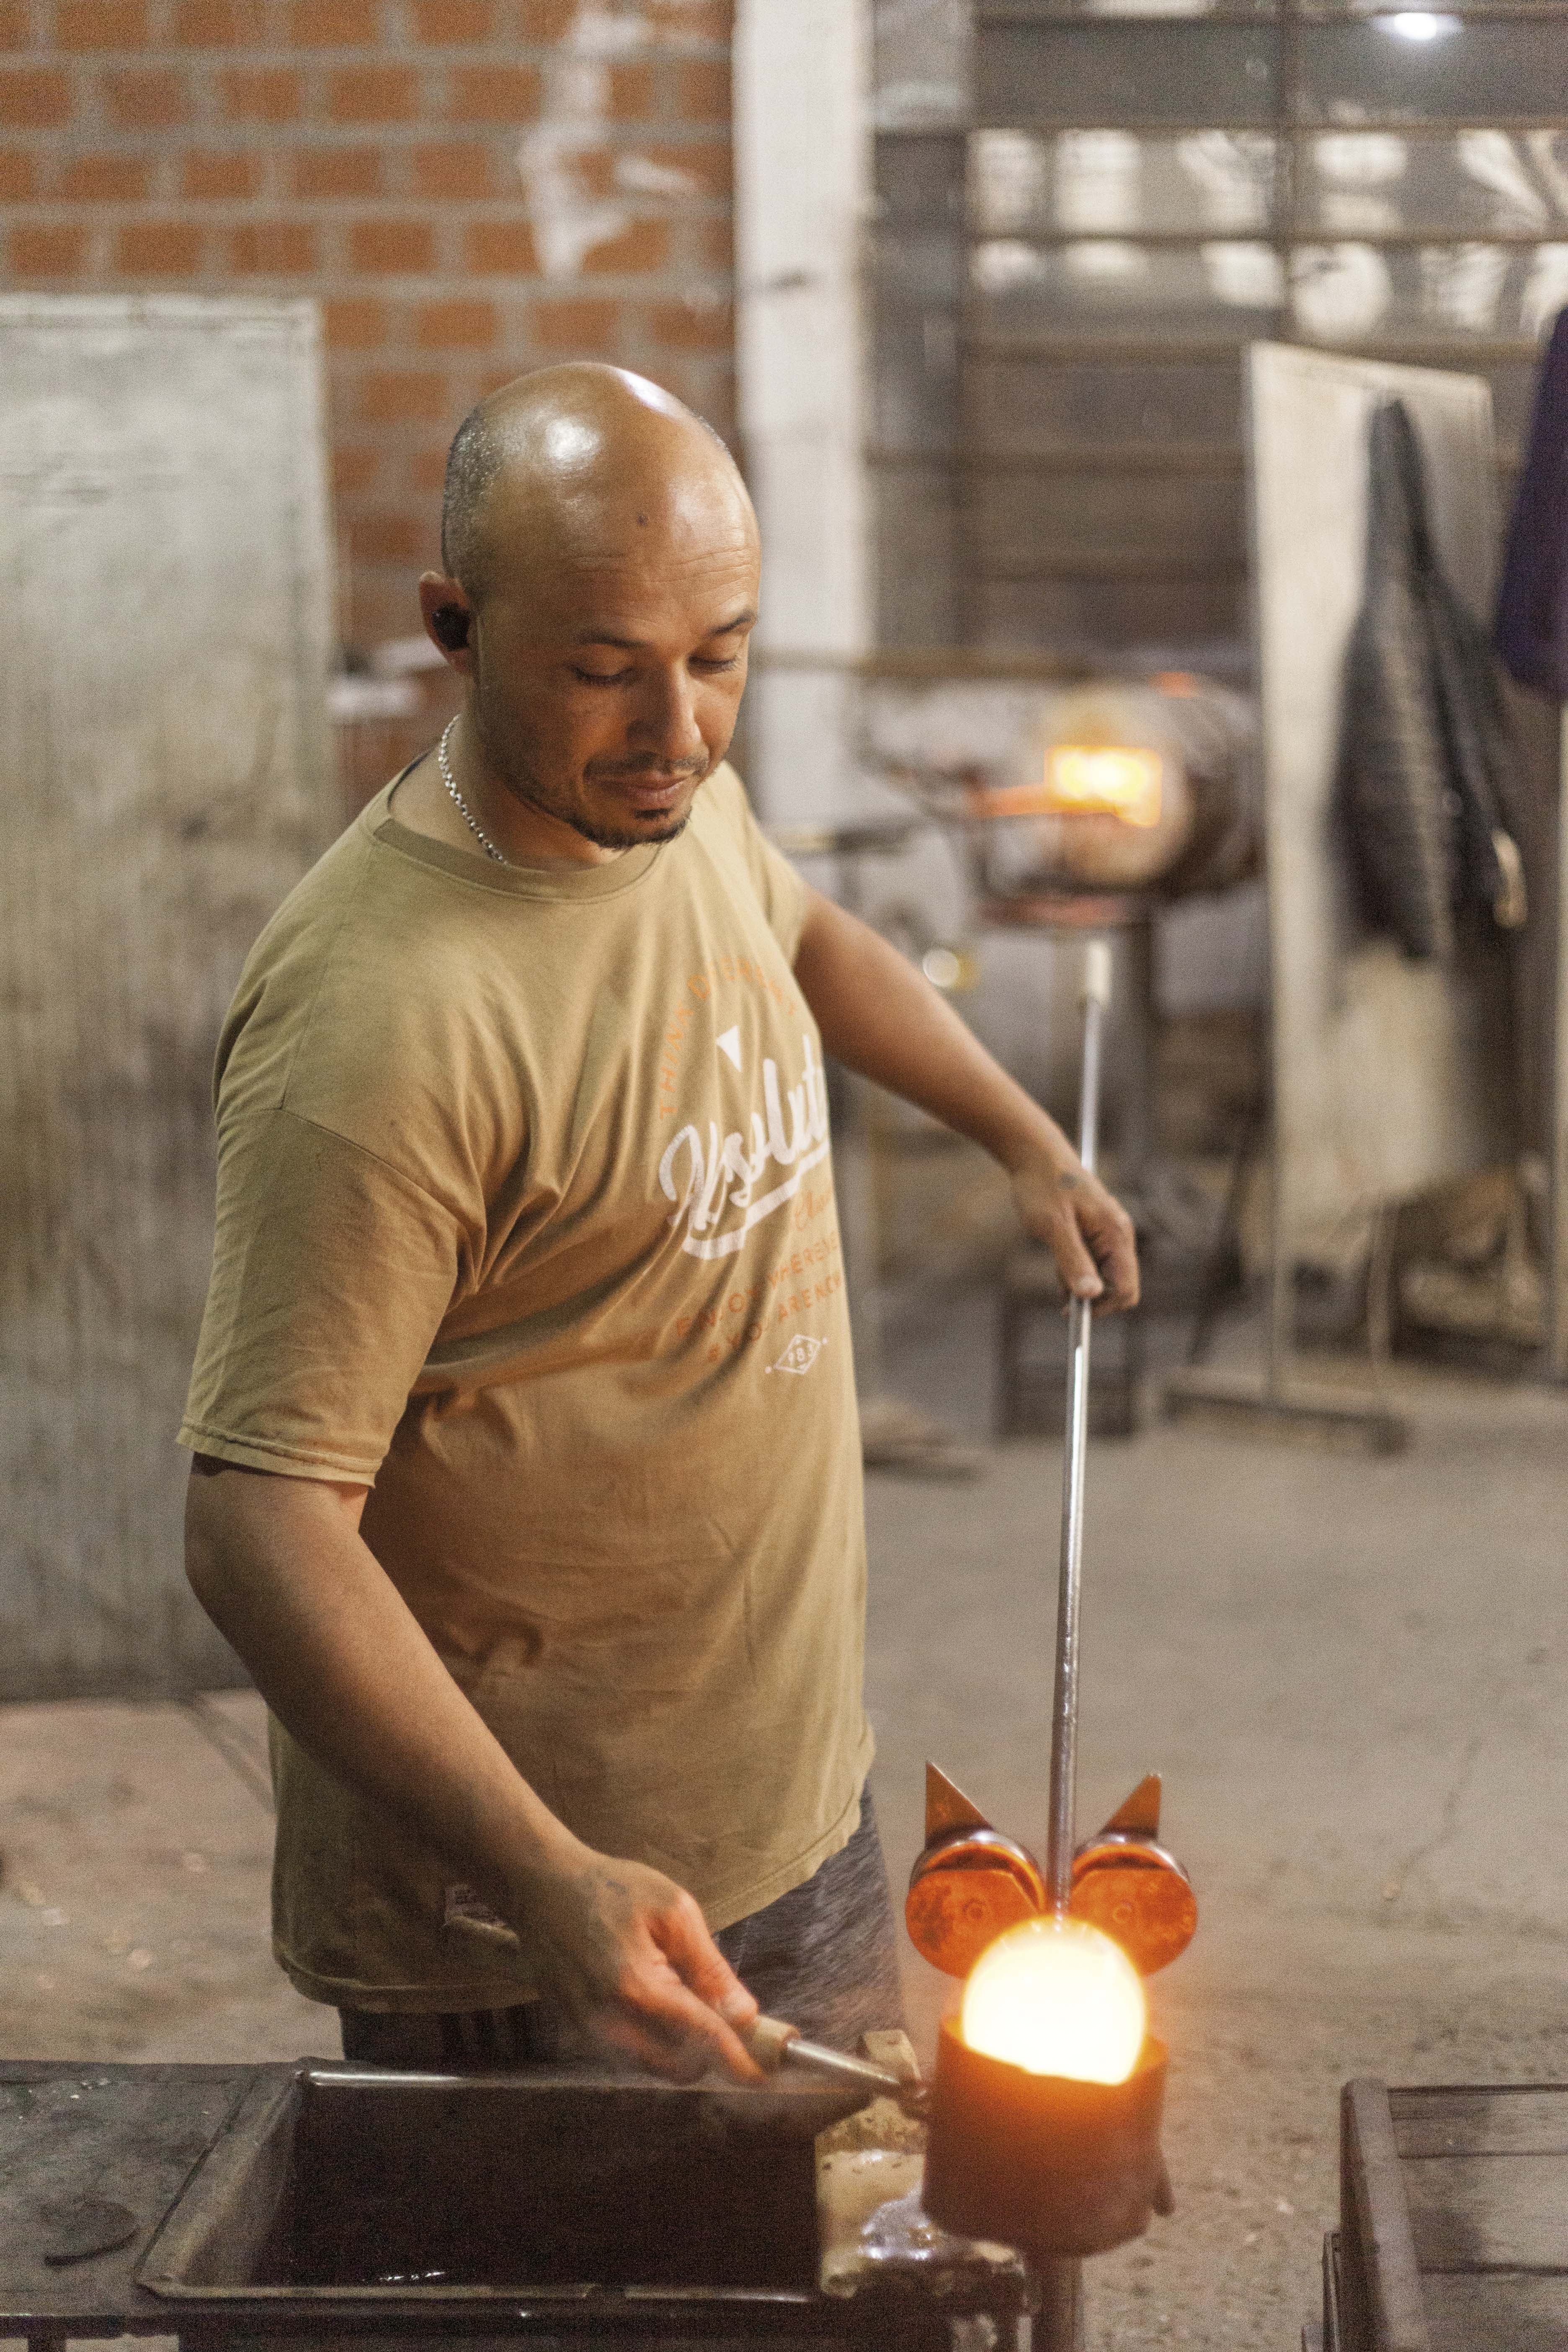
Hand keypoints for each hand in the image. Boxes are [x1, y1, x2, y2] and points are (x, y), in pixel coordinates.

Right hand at [511, 1844, 763, 2083]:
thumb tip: (744, 2014)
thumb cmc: (612, 1889)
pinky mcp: (579, 2033)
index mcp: (638, 1989)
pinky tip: (658, 2001)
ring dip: (683, 2049)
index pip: (702, 2039)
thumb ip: (709, 1966)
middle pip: (680, 2066)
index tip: (767, 2075)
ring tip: (690, 2000)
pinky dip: (655, 2042)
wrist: (544, 1888)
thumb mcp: (673, 1911)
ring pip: (654, 2066)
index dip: (739, 2061)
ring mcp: (590, 2033)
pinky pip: (629, 2055)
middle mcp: (610, 2023)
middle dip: (712, 2052)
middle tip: (732, 2021)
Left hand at [1011, 1152, 1139, 1312]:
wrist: (1035, 1155)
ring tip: (1055, 1257)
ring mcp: (1109, 1233)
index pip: (1126, 1289)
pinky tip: (1058, 1251)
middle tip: (1058, 1282)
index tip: (1070, 1309)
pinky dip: (1075, 1267)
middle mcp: (1119, 1235)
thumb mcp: (1053, 1226)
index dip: (1102, 1306)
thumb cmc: (1043, 1185)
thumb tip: (1090, 1296)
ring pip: (1103, 1277)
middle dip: (1090, 1294)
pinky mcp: (1096, 1232)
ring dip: (1079, 1280)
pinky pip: (1093, 1263)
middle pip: (1118, 1287)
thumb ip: (1073, 1261)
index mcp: (1116, 1233)